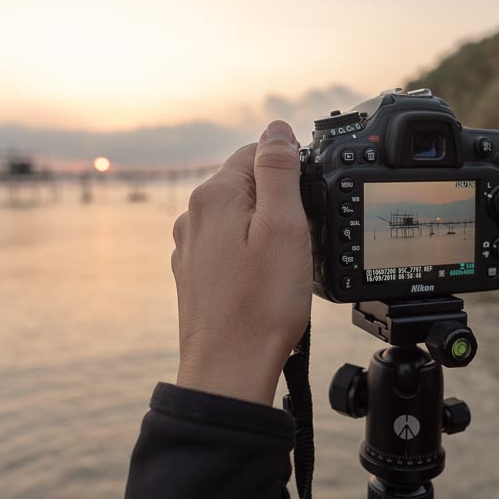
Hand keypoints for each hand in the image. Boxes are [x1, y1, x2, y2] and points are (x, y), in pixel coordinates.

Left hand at [171, 120, 311, 404]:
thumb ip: (279, 171)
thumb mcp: (284, 227)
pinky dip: (251, 255)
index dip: (292, 173)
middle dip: (279, 203)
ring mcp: (190, 247)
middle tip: (299, 242)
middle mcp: (193, 216)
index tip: (308, 207)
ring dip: (265, 231)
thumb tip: (278, 129)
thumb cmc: (261, 306)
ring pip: (239, 217)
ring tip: (282, 268)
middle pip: (247, 184)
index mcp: (213, 195)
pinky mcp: (194, 274)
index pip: (258, 152)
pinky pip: (230, 247)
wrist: (229, 369)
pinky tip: (264, 284)